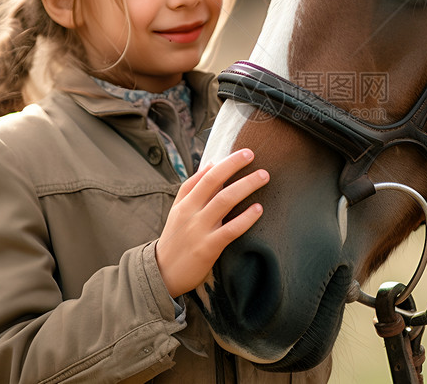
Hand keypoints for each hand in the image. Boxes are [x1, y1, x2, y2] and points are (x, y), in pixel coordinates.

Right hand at [155, 148, 264, 297]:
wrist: (162, 274)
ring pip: (224, 201)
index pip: (205, 176)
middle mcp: (190, 213)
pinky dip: (245, 218)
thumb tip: (211, 164)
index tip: (244, 153)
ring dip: (245, 185)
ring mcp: (199, 230)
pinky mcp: (208, 248)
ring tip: (263, 176)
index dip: (225, 163)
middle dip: (234, 166)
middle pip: (214, 182)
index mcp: (184, 203)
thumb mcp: (179, 211)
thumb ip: (193, 188)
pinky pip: (230, 230)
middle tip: (253, 155)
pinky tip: (259, 209)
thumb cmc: (175, 240)